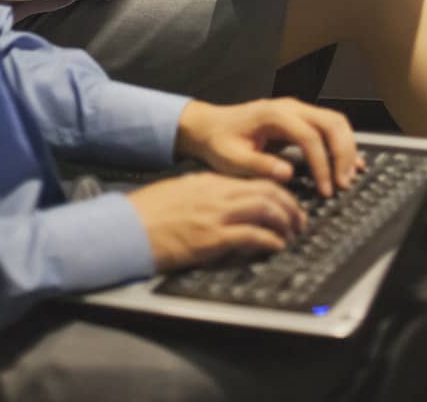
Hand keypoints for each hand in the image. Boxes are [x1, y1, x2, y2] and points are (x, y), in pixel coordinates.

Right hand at [128, 170, 304, 271]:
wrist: (127, 226)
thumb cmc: (148, 212)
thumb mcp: (181, 192)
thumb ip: (205, 193)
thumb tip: (226, 203)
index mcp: (210, 181)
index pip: (255, 179)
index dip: (278, 191)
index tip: (288, 202)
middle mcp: (217, 193)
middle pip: (267, 191)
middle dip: (290, 206)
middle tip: (300, 220)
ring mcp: (215, 215)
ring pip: (265, 209)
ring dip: (285, 223)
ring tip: (292, 235)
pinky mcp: (211, 239)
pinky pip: (251, 236)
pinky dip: (269, 240)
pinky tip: (276, 246)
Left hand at [175, 97, 361, 196]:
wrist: (209, 126)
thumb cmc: (219, 141)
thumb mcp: (232, 159)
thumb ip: (259, 166)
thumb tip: (287, 174)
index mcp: (274, 115)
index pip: (310, 136)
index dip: (322, 164)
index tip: (325, 190)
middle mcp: (290, 107)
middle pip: (331, 122)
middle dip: (343, 154)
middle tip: (343, 184)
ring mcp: (297, 110)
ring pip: (335, 122)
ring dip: (346, 148)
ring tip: (348, 177)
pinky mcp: (299, 120)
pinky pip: (329, 127)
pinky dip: (342, 144)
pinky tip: (350, 163)